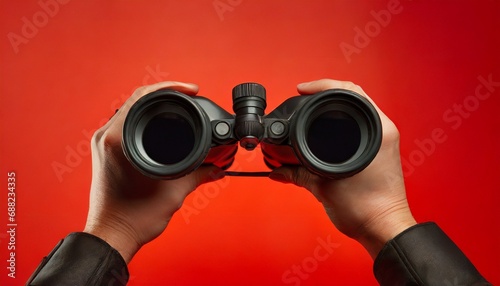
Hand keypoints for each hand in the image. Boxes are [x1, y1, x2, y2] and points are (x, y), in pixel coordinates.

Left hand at [84, 81, 224, 262]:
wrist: (113, 234)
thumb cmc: (132, 217)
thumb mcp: (174, 193)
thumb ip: (199, 175)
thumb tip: (217, 168)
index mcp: (118, 139)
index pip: (144, 96)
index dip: (171, 87)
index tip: (191, 89)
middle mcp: (107, 136)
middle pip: (137, 99)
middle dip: (165, 94)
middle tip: (189, 96)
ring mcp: (104, 143)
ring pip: (131, 110)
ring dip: (154, 106)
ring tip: (177, 107)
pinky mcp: (106, 151)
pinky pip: (126, 123)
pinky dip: (145, 119)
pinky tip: (161, 124)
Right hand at [269, 79, 416, 258]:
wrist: (383, 228)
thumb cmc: (366, 210)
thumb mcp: (323, 188)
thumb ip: (296, 174)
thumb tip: (277, 169)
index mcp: (375, 131)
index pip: (348, 90)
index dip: (320, 85)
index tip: (302, 90)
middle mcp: (382, 130)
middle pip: (352, 96)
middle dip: (324, 95)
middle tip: (303, 99)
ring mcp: (383, 139)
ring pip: (356, 110)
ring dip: (334, 108)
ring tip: (312, 112)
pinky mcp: (380, 150)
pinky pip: (359, 126)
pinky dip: (342, 123)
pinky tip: (327, 130)